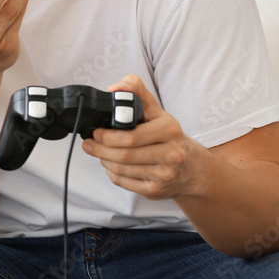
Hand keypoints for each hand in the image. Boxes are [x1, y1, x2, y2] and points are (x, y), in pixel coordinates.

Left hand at [83, 75, 200, 199]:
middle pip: (124, 155)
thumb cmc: (166, 134)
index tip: (95, 132)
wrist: (190, 167)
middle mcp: (172, 155)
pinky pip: (124, 182)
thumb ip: (135, 90)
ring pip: (122, 169)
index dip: (108, 136)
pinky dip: (112, 173)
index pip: (132, 136)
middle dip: (100, 149)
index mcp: (170, 130)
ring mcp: (165, 175)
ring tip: (98, 152)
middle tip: (89, 144)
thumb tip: (114, 88)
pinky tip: (110, 165)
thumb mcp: (155, 109)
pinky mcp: (156, 190)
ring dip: (104, 160)